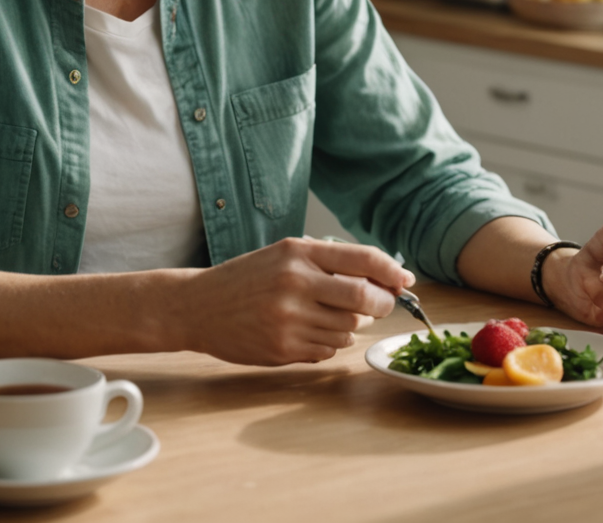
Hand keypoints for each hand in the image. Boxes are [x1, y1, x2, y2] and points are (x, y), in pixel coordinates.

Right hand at [172, 237, 411, 365]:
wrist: (198, 307)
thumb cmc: (246, 279)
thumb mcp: (284, 255)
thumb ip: (329, 264)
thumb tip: (382, 281)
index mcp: (298, 253)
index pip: (362, 259)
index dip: (391, 271)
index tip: (405, 280)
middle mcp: (295, 283)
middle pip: (364, 297)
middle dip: (382, 303)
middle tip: (381, 305)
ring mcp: (289, 319)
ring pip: (349, 328)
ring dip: (352, 325)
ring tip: (328, 316)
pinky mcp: (283, 348)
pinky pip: (328, 349)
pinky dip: (330, 343)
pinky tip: (309, 332)